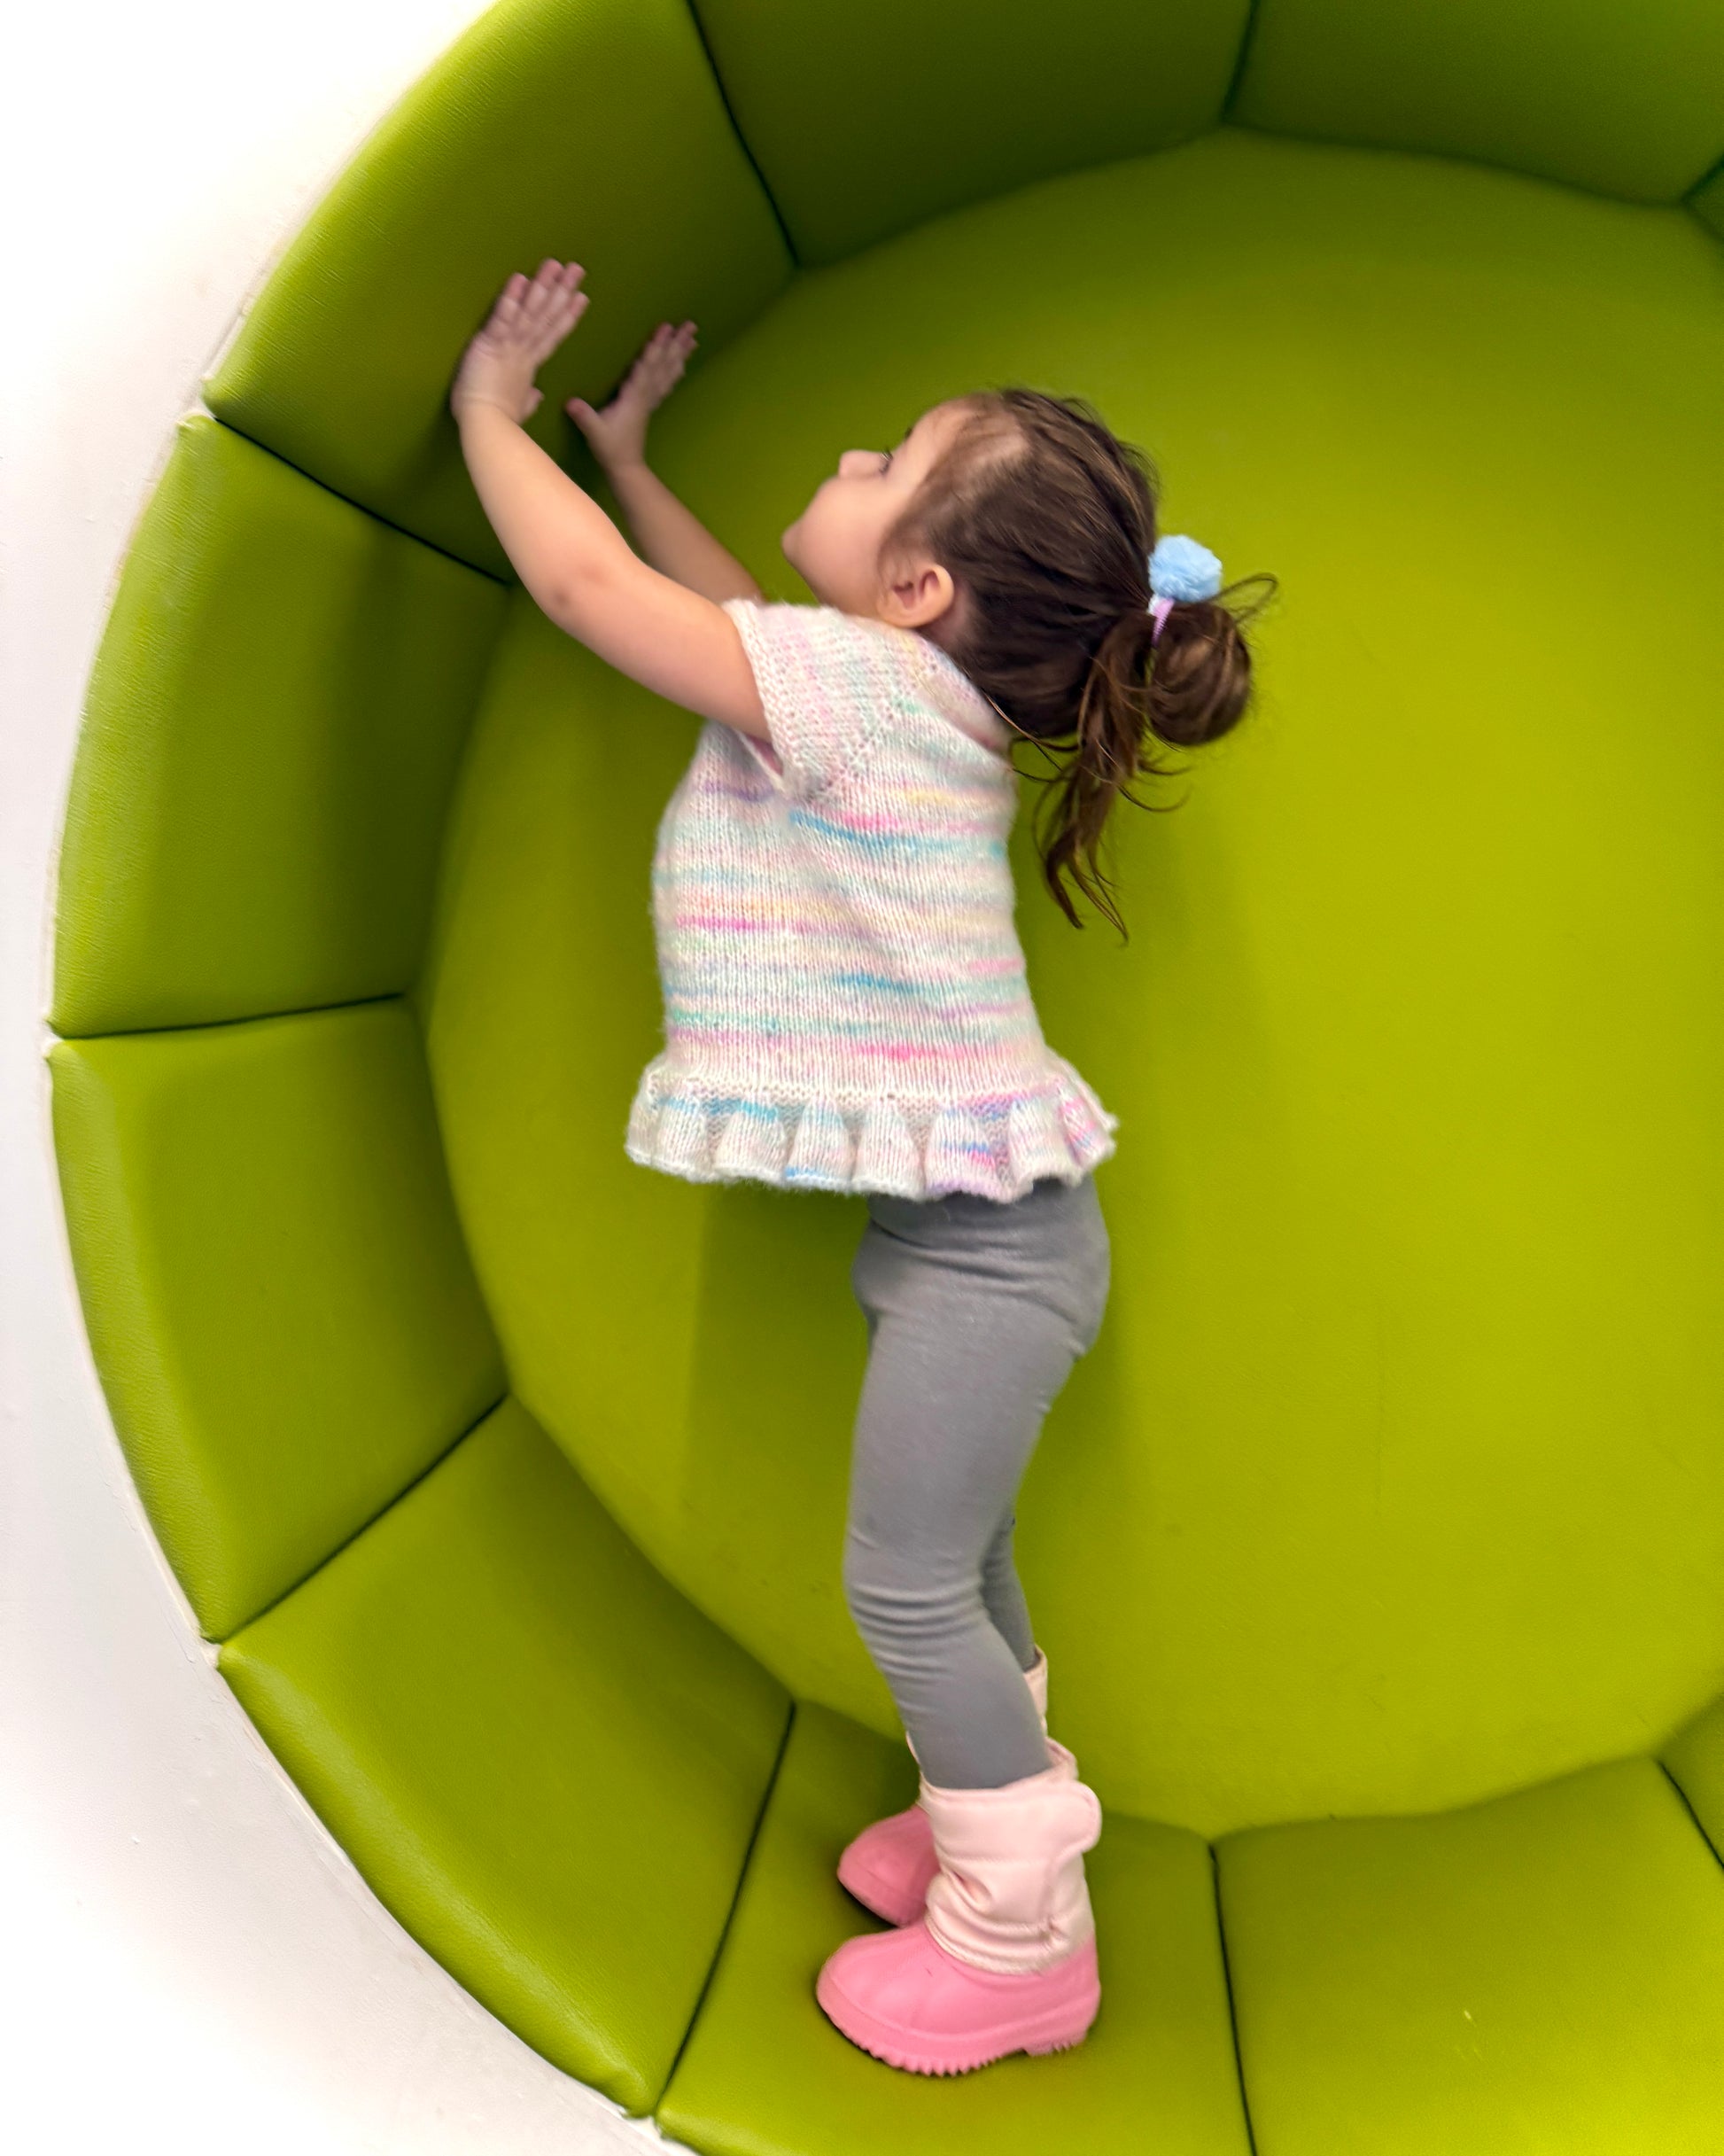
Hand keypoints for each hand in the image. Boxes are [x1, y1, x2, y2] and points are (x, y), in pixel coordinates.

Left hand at [451, 258, 589, 424]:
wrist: (485, 428)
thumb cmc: (497, 422)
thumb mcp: (517, 409)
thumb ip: (528, 399)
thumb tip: (537, 396)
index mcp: (528, 365)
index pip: (552, 335)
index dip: (567, 315)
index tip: (581, 297)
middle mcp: (523, 351)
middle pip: (546, 316)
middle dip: (562, 292)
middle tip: (576, 269)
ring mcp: (509, 347)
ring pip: (529, 312)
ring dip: (542, 287)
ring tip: (555, 265)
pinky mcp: (491, 344)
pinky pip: (502, 318)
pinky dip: (510, 299)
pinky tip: (520, 279)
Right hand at [567, 318, 696, 470]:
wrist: (626, 467)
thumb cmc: (610, 448)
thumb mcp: (594, 432)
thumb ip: (584, 416)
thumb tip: (571, 402)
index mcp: (633, 397)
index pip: (646, 366)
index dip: (656, 347)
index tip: (666, 328)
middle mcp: (645, 395)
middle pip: (663, 365)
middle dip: (676, 344)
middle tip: (690, 326)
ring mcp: (650, 400)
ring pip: (668, 372)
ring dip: (680, 354)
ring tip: (693, 337)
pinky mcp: (649, 406)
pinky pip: (666, 383)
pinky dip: (675, 370)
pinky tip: (681, 362)